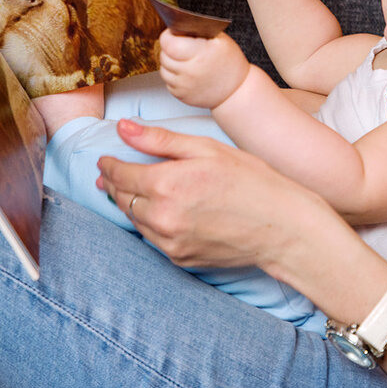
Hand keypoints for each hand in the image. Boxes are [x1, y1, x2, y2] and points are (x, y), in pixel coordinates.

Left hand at [97, 119, 327, 267]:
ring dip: (127, 204)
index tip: (105, 159)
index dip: (109, 165)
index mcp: (167, 184)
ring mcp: (171, 242)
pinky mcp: (181, 259)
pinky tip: (154, 212)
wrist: (282, 226)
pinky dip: (148, 223)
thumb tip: (123, 128)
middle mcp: (163, 217)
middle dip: (113, 184)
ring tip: (125, 191)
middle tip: (108, 174)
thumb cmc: (251, 180)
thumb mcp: (206, 149)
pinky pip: (153, 239)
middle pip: (122, 199)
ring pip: (134, 221)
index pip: (121, 175)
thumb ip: (159, 140)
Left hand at [159, 29, 249, 108]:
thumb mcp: (220, 40)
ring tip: (185, 61)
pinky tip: (187, 74)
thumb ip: (198, 31)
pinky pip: (168, 82)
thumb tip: (177, 26)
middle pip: (164, 56)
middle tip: (182, 48)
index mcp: (200, 54)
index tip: (174, 35)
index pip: (168, 43)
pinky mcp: (181, 96)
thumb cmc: (230, 63)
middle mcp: (190, 72)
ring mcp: (184, 86)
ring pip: (163, 69)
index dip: (168, 36)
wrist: (236, 91)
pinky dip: (174, 76)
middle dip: (169, 49)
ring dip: (170, 63)